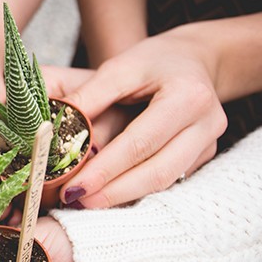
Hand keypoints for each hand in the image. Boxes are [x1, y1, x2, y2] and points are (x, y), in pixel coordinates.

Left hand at [55, 31, 226, 207]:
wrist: (191, 59)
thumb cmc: (153, 60)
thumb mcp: (118, 67)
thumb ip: (88, 96)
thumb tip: (52, 128)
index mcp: (187, 96)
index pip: (140, 143)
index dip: (106, 169)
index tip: (74, 186)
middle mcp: (207, 123)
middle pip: (157, 171)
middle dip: (114, 192)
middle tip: (76, 200)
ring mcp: (208, 143)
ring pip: (165, 182)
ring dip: (124, 196)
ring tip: (86, 202)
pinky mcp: (203, 156)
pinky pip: (169, 180)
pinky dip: (137, 190)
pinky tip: (108, 194)